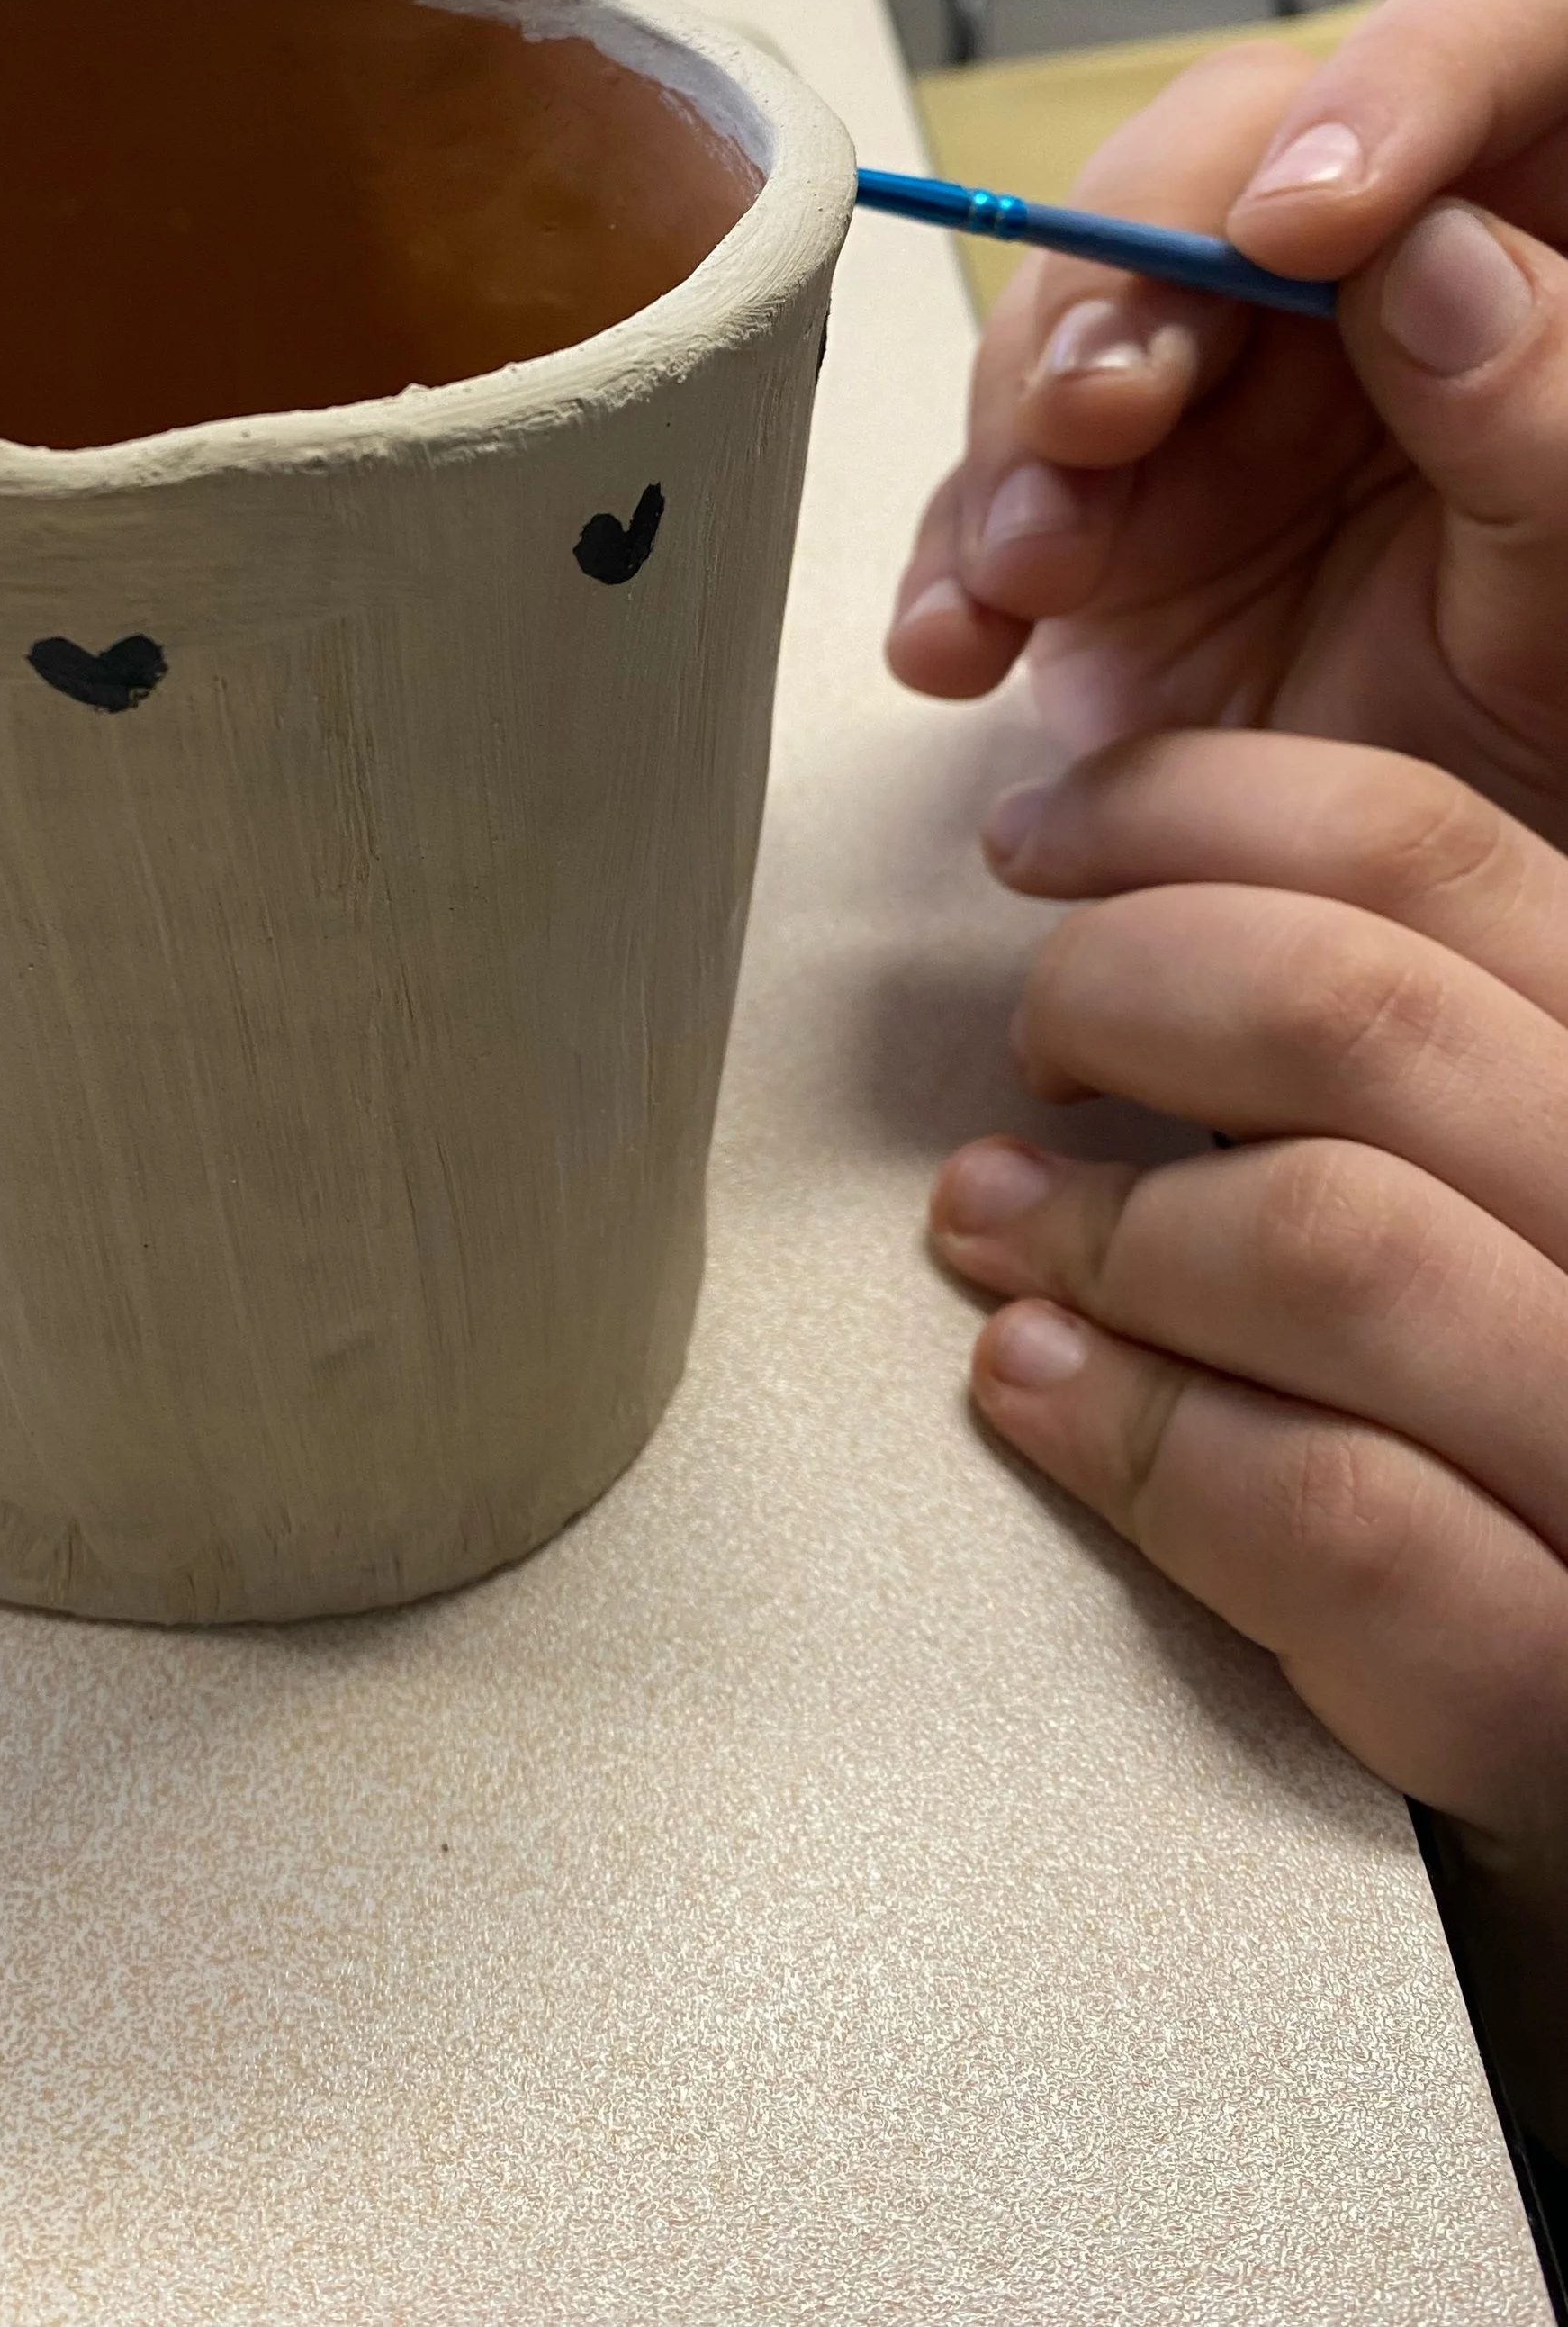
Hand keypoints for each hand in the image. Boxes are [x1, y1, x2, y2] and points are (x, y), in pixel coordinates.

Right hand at [886, 0, 1567, 845]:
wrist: (1421, 918)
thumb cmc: (1564, 730)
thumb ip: (1545, 413)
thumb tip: (1423, 259)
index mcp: (1547, 224)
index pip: (1496, 38)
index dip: (1393, 81)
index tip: (1301, 223)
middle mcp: (1366, 275)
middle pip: (1221, 161)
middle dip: (1128, 275)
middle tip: (1102, 409)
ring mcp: (1216, 391)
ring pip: (1074, 317)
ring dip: (1023, 434)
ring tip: (1034, 567)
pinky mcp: (1095, 512)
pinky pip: (987, 496)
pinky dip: (951, 568)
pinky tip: (957, 643)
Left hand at [931, 727, 1567, 2129]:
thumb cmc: (1525, 1444)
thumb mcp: (1507, 1188)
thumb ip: (1396, 1060)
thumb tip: (1122, 903)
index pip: (1427, 858)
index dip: (1186, 814)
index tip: (1038, 839)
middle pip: (1354, 1013)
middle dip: (1118, 1000)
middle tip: (1032, 1053)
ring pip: (1328, 1239)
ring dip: (1105, 1227)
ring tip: (993, 1228)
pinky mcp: (1566, 1689)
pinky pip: (1337, 1517)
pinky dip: (1143, 1438)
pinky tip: (1036, 1388)